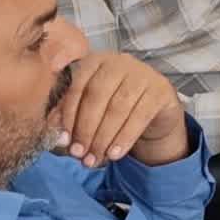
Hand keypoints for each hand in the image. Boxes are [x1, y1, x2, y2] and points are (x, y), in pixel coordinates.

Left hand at [53, 52, 185, 167]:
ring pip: (118, 107)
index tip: (64, 141)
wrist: (153, 112)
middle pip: (97, 96)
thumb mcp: (89, 111)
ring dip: (103, 137)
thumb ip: (70, 119)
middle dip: (85, 128)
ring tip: (95, 158)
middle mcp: (119, 62)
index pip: (78, 86)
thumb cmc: (113, 109)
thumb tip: (58, 138)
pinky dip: (124, 138)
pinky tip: (115, 154)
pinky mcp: (161, 89)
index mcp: (96, 61)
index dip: (68, 115)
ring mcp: (143, 73)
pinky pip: (140, 116)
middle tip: (79, 154)